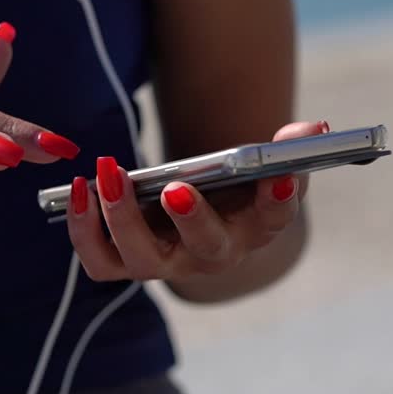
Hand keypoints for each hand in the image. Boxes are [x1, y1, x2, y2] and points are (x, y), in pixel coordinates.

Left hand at [67, 121, 327, 281]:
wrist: (198, 213)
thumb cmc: (233, 189)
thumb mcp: (262, 166)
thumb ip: (286, 149)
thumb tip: (312, 129)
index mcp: (254, 228)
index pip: (274, 218)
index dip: (279, 199)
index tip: (281, 177)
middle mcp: (212, 256)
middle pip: (205, 248)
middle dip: (192, 219)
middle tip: (176, 187)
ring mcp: (167, 264)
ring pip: (142, 259)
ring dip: (122, 220)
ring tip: (109, 173)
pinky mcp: (126, 262)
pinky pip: (100, 261)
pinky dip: (84, 230)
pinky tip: (79, 189)